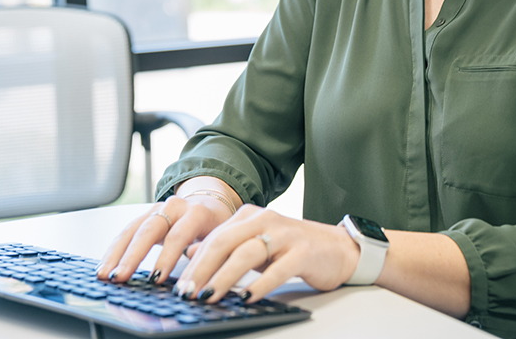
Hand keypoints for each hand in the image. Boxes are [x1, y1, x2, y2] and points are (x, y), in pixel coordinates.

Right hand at [96, 193, 230, 284]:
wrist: (209, 203)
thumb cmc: (215, 226)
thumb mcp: (220, 237)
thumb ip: (209, 252)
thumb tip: (197, 274)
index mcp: (196, 212)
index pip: (179, 234)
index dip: (167, 257)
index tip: (156, 279)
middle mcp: (173, 207)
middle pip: (149, 229)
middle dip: (133, 255)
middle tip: (120, 277)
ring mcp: (156, 210)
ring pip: (132, 229)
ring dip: (116, 253)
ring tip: (104, 275)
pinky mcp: (144, 217)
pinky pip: (125, 232)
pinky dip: (114, 250)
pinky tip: (105, 266)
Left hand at [176, 204, 359, 303]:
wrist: (337, 248)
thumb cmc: (292, 248)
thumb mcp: (255, 244)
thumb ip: (225, 246)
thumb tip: (190, 252)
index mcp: (250, 216)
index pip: (214, 238)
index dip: (194, 262)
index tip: (179, 285)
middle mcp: (265, 219)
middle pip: (225, 242)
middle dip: (202, 269)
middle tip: (187, 292)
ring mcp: (285, 234)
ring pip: (247, 253)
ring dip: (224, 278)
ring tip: (210, 297)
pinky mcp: (303, 251)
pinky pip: (278, 269)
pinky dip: (260, 284)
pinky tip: (247, 298)